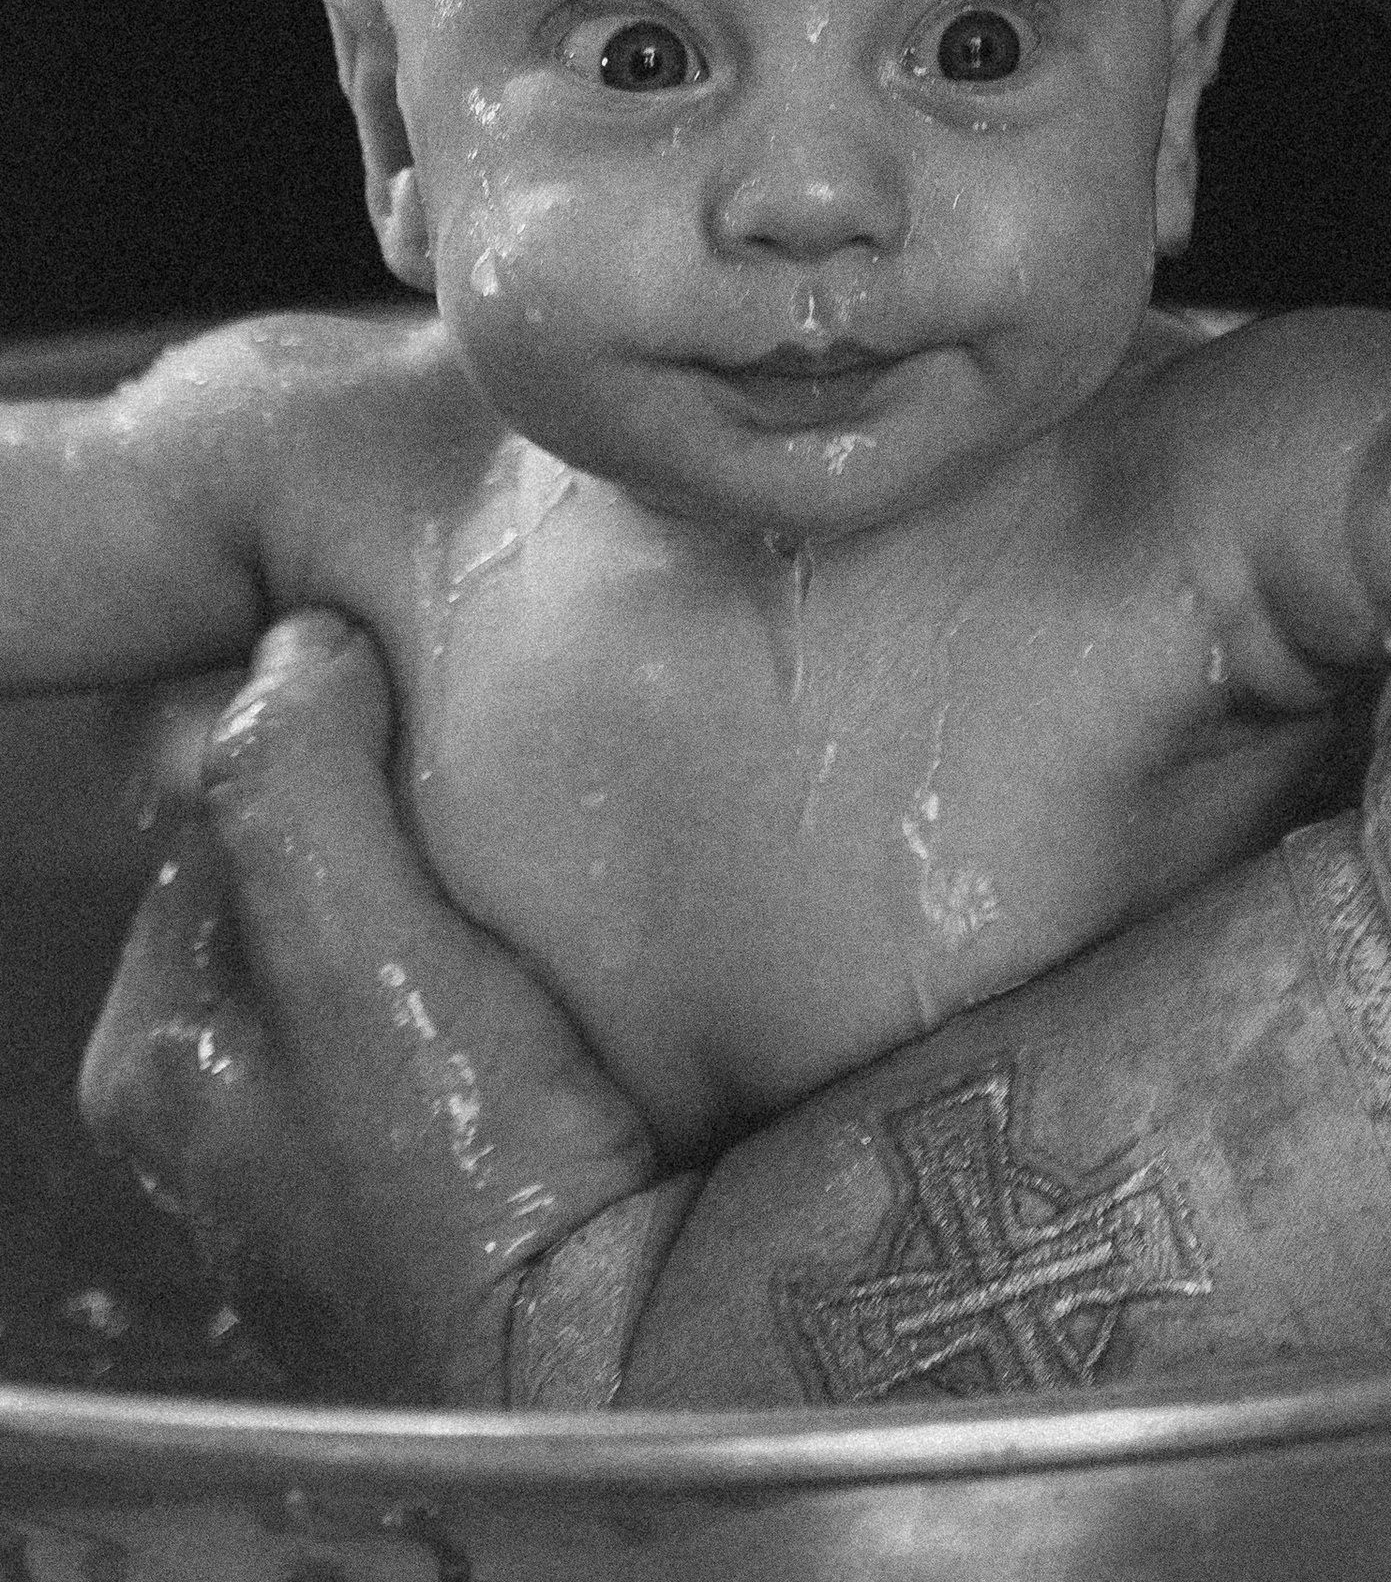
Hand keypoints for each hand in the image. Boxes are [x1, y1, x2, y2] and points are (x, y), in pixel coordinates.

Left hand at [80, 613, 659, 1404]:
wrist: (612, 1359)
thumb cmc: (471, 1190)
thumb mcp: (361, 962)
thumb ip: (300, 791)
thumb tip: (297, 649)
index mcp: (159, 1057)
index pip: (218, 812)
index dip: (320, 741)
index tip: (415, 718)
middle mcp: (223, 1117)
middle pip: (302, 875)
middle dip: (388, 821)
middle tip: (490, 804)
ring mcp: (333, 1158)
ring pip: (383, 942)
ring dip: (454, 895)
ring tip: (538, 880)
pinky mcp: (441, 1180)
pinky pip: (456, 1018)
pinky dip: (502, 977)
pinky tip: (560, 979)